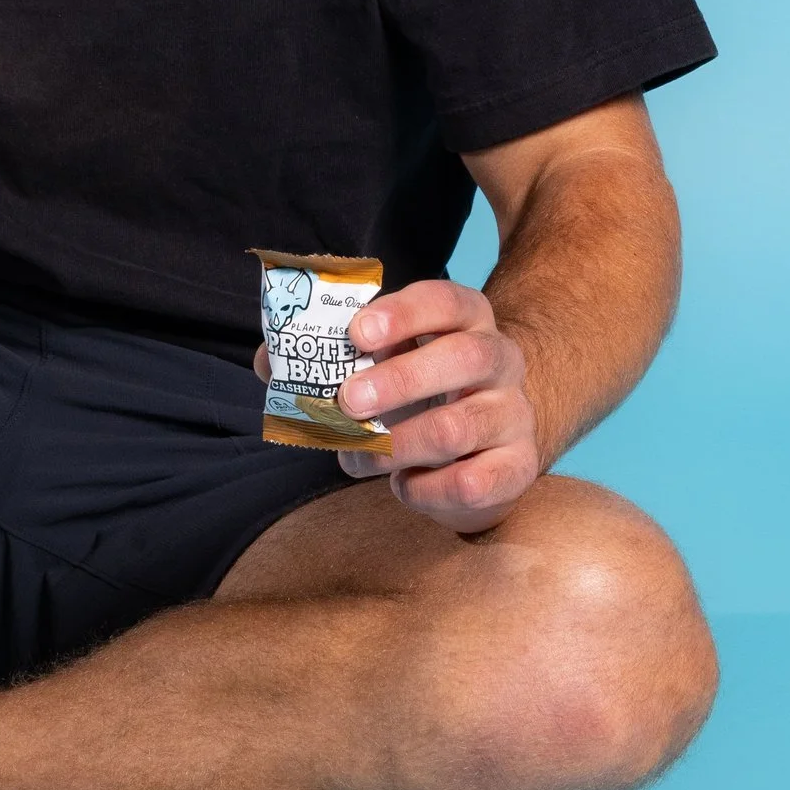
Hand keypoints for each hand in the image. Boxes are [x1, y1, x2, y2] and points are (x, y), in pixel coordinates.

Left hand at [332, 278, 540, 532]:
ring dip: (396, 445)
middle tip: (348, 402)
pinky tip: (402, 484)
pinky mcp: (518, 467)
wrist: (481, 448)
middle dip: (400, 380)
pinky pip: (472, 482)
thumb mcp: (379, 364)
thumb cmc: (416, 394)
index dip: (402, 314)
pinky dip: (425, 489)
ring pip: (458, 427)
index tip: (357, 333)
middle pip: (464, 357)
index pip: (445, 300)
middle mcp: (499, 359)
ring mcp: (514, 413)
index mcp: (464, 319)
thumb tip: (271, 360)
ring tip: (357, 457)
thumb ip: (325, 355)